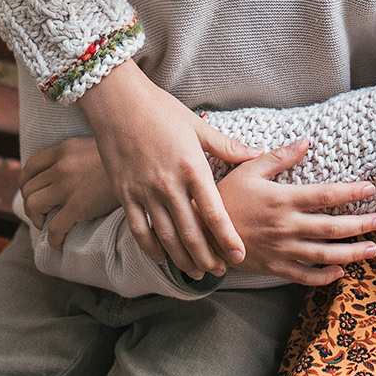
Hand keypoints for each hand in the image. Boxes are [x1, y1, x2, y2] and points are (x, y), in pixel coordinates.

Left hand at [20, 137, 118, 249]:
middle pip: (28, 187)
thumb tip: (71, 170)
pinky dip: (53, 239)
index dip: (26, 183)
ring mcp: (68, 185)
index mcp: (64, 149)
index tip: (32, 193)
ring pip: (33, 205)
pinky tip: (59, 244)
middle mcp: (61, 165)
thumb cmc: (124, 158)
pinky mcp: (78, 205)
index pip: (30, 166)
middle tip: (42, 213)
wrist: (143, 166)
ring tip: (47, 225)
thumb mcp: (96, 146)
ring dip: (36, 219)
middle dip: (30, 204)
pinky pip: (55, 227)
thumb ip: (78, 155)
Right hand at [77, 61, 263, 278]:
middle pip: (191, 232)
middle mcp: (169, 184)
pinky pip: (139, 229)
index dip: (227, 238)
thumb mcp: (198, 126)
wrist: (118, 102)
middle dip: (208, 257)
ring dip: (183, 259)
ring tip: (196, 273)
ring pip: (166, 237)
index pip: (214, 212)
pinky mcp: (124, 194)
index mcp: (192, 167)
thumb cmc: (161, 110)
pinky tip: (162, 259)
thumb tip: (257, 153)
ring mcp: (144, 192)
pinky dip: (151, 248)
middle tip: (221, 272)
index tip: (239, 256)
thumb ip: (227, 146)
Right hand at [220, 140, 375, 285]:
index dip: (350, 193)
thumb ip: (279, 158)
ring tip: (371, 249)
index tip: (370, 189)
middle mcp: (285, 227)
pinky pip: (304, 276)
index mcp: (281, 200)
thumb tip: (306, 142)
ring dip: (350, 252)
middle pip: (331, 228)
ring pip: (323, 254)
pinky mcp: (274, 268)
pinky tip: (340, 271)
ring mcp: (281, 250)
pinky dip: (324, 276)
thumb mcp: (249, 170)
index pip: (324, 196)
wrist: (203, 232)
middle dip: (359, 225)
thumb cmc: (226, 197)